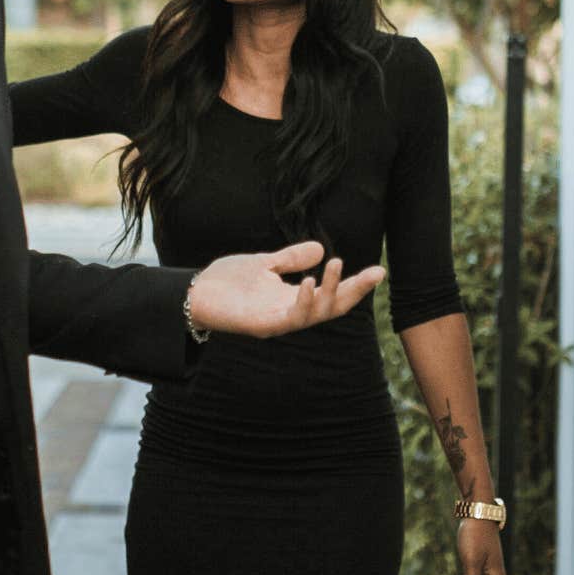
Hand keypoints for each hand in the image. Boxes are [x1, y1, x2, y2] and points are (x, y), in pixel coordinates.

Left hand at [187, 241, 386, 338]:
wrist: (193, 293)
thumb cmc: (226, 281)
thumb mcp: (264, 263)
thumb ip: (291, 259)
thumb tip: (321, 248)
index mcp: (293, 299)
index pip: (332, 294)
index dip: (356, 285)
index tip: (380, 271)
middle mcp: (290, 313)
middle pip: (333, 308)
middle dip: (354, 291)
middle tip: (375, 274)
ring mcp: (278, 322)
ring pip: (316, 314)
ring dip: (329, 291)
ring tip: (335, 265)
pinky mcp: (262, 326)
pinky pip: (290, 317)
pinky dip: (303, 301)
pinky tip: (309, 282)